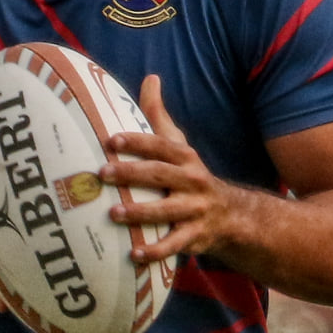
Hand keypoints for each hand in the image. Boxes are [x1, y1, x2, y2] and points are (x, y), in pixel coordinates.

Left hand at [104, 76, 250, 265]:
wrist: (231, 216)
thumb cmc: (191, 176)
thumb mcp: (180, 146)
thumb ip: (159, 117)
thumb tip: (150, 78)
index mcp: (185, 158)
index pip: (161, 145)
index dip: (138, 142)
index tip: (111, 140)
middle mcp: (192, 181)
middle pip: (160, 175)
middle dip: (132, 174)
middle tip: (102, 174)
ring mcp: (194, 210)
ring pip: (166, 211)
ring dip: (140, 213)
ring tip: (113, 213)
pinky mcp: (194, 237)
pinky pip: (174, 245)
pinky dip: (155, 251)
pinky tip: (133, 255)